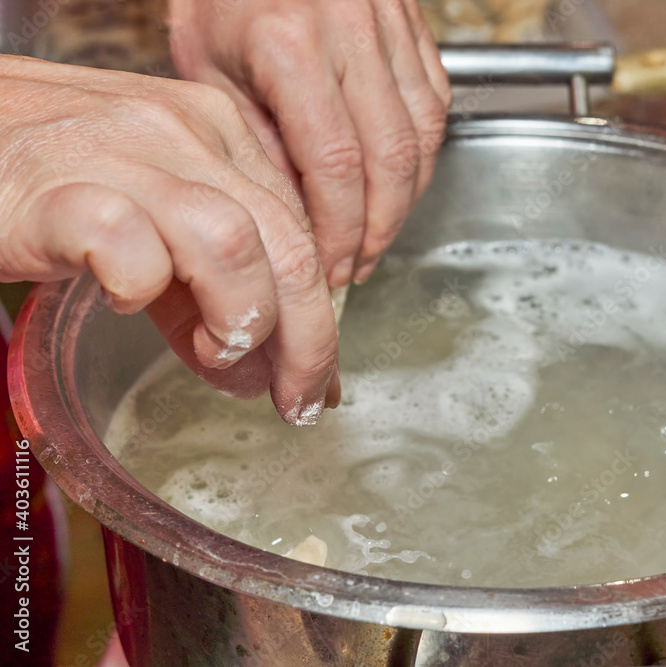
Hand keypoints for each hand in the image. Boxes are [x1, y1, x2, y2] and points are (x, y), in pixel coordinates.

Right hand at [0, 55, 338, 423]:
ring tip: (214, 352)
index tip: (315, 375)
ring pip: (233, 242)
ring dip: (240, 318)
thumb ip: (204, 291)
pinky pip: (131, 248)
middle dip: (307, 339)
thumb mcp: (149, 223)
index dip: (319, 315)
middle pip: (288, 243)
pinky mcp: (56, 188)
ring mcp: (122, 152)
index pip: (301, 231)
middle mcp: (184, 130)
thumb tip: (258, 370)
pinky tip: (121, 300)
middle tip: (296, 399)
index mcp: (218, 131)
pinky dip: (141, 290)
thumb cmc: (44, 180)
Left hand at [168, 0, 451, 286]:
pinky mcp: (412, 19)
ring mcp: (389, 21)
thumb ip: (260, 147)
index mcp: (288, 43)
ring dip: (408, 196)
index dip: (342, 230)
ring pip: (424, 132)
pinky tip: (399, 178)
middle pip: (391, 158)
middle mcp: (348, 28)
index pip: (336, 165)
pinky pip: (435, 98)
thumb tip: (300, 222)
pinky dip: (423, 150)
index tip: (334, 265)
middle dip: (380, 226)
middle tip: (360, 262)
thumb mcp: (210, 71)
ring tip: (380, 230)